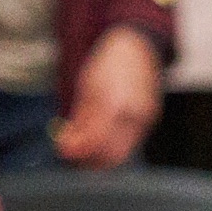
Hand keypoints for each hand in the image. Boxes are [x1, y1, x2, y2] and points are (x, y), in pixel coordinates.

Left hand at [52, 27, 159, 167]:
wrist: (137, 50)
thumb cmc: (107, 66)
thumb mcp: (86, 90)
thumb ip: (79, 120)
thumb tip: (65, 145)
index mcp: (112, 102)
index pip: (93, 140)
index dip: (76, 150)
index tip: (61, 150)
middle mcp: (133, 114)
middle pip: (110, 154)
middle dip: (89, 160)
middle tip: (72, 154)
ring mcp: (145, 119)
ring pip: (121, 153)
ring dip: (100, 156)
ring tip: (84, 146)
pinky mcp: (149, 121)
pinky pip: (129, 143)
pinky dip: (112, 145)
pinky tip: (101, 135)